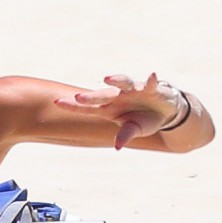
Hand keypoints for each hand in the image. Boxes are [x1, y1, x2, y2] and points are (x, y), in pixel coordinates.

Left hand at [55, 72, 181, 149]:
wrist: (165, 111)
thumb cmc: (144, 120)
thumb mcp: (135, 129)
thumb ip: (125, 135)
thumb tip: (117, 146)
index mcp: (109, 109)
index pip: (87, 108)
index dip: (72, 106)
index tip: (56, 102)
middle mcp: (118, 97)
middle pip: (102, 95)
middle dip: (91, 96)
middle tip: (78, 97)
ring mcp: (133, 90)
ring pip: (122, 83)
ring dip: (116, 80)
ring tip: (108, 78)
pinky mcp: (150, 87)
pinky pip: (149, 83)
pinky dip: (150, 81)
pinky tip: (152, 75)